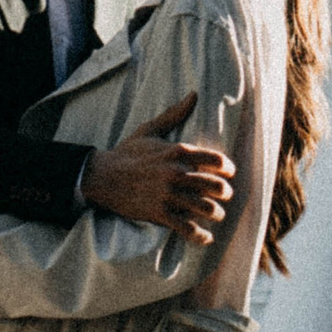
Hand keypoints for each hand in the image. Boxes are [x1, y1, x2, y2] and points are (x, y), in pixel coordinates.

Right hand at [79, 92, 234, 245]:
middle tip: (224, 196)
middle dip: (225, 193)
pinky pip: (186, 228)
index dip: (227, 168)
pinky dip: (200, 235)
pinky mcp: (159, 213)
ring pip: (205, 208)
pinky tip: (205, 237)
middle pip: (215, 186)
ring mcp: (168, 195)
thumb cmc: (127, 152)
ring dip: (216, 214)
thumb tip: (194, 95)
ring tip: (217, 214)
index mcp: (178, 152)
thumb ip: (174, 114)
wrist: (102, 176)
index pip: (216, 160)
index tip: (228, 173)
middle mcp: (176, 173)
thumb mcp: (150, 130)